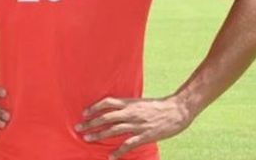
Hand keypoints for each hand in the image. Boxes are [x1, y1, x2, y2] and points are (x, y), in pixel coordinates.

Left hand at [75, 96, 192, 159]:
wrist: (177, 110)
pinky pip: (129, 144)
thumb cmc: (158, 106)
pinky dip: (118, 151)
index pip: (106, 102)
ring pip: (114, 130)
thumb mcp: (140, 102)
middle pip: (106, 117)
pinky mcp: (146, 135)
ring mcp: (137, 124)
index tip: (83, 113)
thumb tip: (115, 109)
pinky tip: (111, 157)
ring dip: (99, 135)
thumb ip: (127, 106)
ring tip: (87, 139)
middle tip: (78, 128)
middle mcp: (130, 112)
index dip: (94, 107)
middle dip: (90, 123)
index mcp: (129, 103)